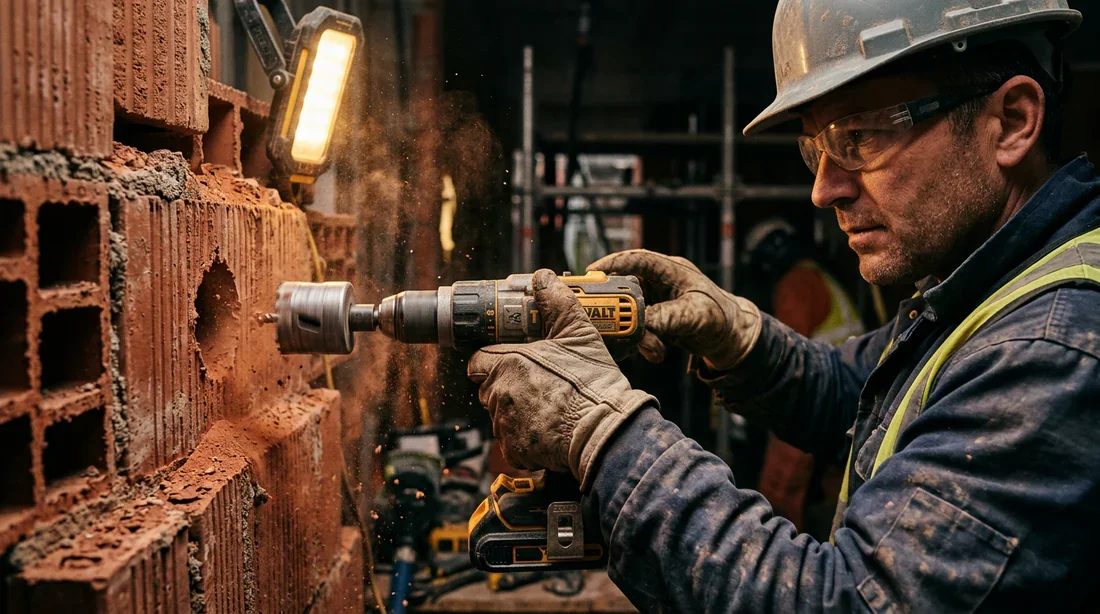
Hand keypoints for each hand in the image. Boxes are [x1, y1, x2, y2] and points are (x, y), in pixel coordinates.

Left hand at [467, 270, 655, 489]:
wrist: (604, 429)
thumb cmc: (591, 384)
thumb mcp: (578, 332)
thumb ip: (557, 302)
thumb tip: (544, 278)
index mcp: (508, 362)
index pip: (478, 360)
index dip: (492, 360)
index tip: (508, 362)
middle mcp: (500, 393)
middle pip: (488, 388)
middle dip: (507, 386)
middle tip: (537, 385)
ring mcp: (505, 424)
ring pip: (500, 415)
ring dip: (516, 412)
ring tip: (548, 408)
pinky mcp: (515, 450)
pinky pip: (511, 441)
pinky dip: (525, 438)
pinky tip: (548, 428)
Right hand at [588, 250, 761, 370]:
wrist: (734, 340)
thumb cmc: (722, 318)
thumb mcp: (695, 317)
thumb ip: (667, 318)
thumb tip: (640, 324)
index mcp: (672, 271)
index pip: (637, 259)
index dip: (612, 263)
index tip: (591, 272)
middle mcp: (661, 283)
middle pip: (626, 287)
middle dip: (617, 307)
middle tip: (606, 321)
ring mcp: (658, 302)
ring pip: (630, 311)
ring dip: (634, 331)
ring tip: (650, 348)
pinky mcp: (656, 319)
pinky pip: (638, 327)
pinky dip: (640, 341)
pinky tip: (652, 352)